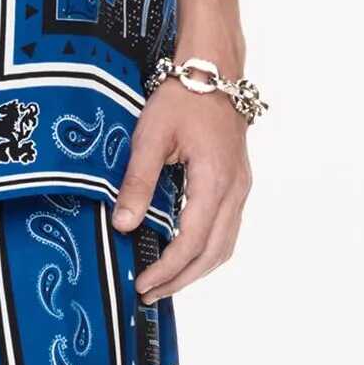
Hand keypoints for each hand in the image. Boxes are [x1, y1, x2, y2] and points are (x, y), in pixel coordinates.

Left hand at [111, 76, 251, 301]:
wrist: (213, 70)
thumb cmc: (182, 98)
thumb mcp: (151, 136)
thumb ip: (137, 182)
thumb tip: (123, 225)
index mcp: (214, 181)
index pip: (192, 241)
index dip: (167, 269)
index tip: (142, 283)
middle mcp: (234, 190)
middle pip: (213, 253)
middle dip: (181, 279)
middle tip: (150, 294)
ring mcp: (240, 188)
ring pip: (225, 245)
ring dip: (197, 269)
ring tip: (166, 282)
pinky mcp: (237, 183)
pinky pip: (227, 229)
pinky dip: (207, 251)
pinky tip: (185, 255)